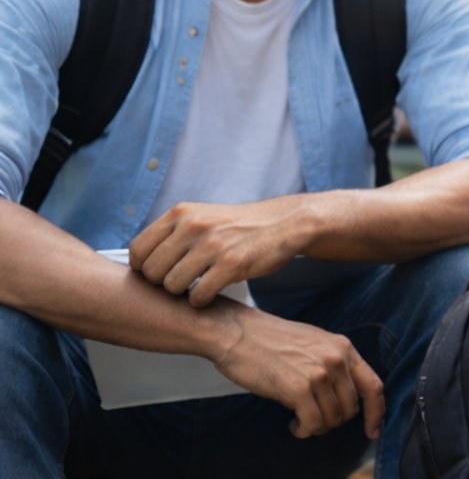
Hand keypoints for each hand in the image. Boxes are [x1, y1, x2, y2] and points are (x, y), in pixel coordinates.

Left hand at [128, 197, 309, 306]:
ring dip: (182, 294)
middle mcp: (193, 226)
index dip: (142, 268)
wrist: (284, 223)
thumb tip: (137, 262)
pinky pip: (198, 296)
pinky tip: (210, 293)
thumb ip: (171, 233)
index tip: (158, 274)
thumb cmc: (238, 226)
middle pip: (152, 272)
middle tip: (180, 282)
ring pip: (172, 286)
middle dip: (162, 283)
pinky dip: (201, 301)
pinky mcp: (232, 265)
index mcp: (181, 213)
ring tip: (196, 286)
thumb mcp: (201, 216)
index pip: (138, 250)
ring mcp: (213, 245)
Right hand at [211, 304, 384, 440]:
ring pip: (332, 418)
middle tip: (314, 419)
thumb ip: (333, 363)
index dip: (377, 412)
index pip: (373, 386)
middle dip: (334, 421)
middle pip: (350, 409)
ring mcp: (319, 373)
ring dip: (317, 427)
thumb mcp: (314, 343)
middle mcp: (337, 359)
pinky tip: (294, 425)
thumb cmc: (271, 340)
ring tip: (300, 420)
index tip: (373, 430)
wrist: (238, 332)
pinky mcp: (298, 388)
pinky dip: (304, 431)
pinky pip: (313, 423)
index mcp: (344, 347)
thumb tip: (343, 393)